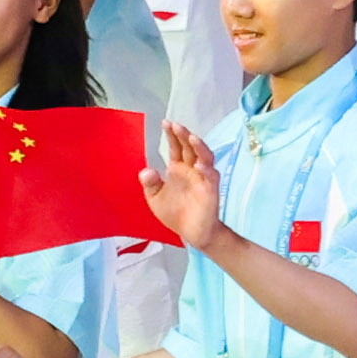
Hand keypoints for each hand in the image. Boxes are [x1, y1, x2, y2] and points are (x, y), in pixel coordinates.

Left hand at [143, 119, 223, 249]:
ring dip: (199, 147)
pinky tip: (199, 166)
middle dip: (183, 135)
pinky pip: (211, 177)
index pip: (176, 147)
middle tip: (175, 126)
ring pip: (204, 157)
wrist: (192, 233)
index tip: (166, 123)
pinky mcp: (211, 190)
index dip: (172, 135)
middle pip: (190, 147)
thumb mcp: (155, 198)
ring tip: (191, 138)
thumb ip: (150, 184)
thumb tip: (146, 170)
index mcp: (179, 169)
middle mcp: (192, 170)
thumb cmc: (176, 214)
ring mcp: (203, 178)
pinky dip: (206, 170)